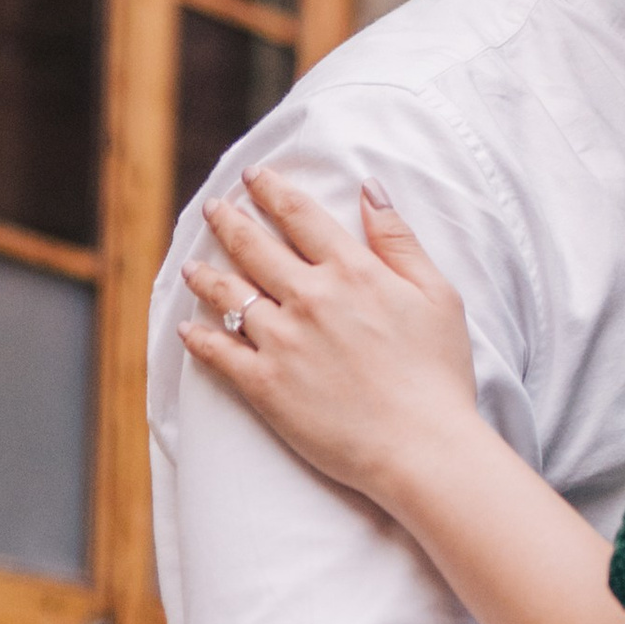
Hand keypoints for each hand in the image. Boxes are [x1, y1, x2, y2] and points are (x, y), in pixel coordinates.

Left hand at [181, 168, 481, 508]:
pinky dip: (198, 339)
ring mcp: (281, 341)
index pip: (300, 215)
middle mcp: (309, 297)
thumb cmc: (438, 374)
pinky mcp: (265, 385)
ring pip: (228, 295)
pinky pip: (219, 354)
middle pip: (254, 246)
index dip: (272, 190)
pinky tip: (186, 330)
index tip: (254, 176)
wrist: (421, 447)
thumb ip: (398, 239)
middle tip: (213, 207)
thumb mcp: (436, 294)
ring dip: (205, 274)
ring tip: (191, 265)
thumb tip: (370, 189)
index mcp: (351, 270)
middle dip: (229, 221)